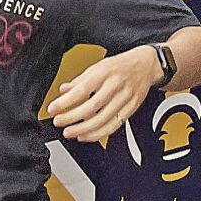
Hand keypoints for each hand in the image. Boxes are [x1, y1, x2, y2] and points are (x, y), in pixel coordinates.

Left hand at [48, 46, 164, 141]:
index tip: (53, 109)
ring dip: (83, 129)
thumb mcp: (98, 66)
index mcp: (105, 72)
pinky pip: (114, 125)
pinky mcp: (132, 108)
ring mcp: (125, 97)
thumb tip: (64, 91)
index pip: (82, 90)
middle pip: (92, 106)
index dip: (66, 102)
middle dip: (72, 117)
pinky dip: (99, 133)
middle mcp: (116, 85)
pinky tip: (86, 136)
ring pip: (103, 118)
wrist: (147, 64)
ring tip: (69, 132)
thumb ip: (80, 80)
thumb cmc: (121, 65)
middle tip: (59, 122)